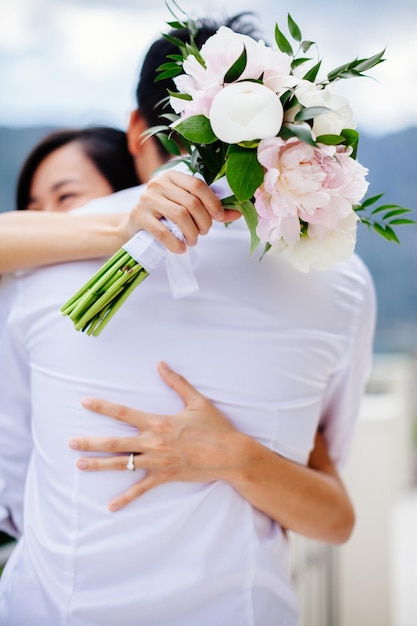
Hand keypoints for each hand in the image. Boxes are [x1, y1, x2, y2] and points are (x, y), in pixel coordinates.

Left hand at [69, 362, 242, 510]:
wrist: (230, 454)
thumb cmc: (215, 427)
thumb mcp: (197, 401)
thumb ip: (176, 382)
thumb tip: (161, 364)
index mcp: (158, 422)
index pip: (124, 413)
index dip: (103, 407)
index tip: (85, 403)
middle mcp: (153, 442)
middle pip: (115, 443)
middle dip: (90, 442)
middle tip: (70, 442)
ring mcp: (157, 461)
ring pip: (122, 465)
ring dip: (99, 465)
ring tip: (79, 465)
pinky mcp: (165, 476)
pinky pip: (141, 489)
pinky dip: (126, 498)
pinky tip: (110, 505)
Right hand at [122, 169, 240, 251]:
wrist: (134, 226)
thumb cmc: (164, 215)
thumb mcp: (185, 206)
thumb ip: (209, 208)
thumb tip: (238, 213)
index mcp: (172, 175)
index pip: (198, 185)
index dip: (213, 202)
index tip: (219, 217)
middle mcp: (158, 183)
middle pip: (191, 203)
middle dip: (204, 222)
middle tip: (204, 233)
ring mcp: (147, 199)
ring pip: (179, 216)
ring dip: (192, 233)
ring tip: (193, 241)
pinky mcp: (138, 216)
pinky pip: (162, 231)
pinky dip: (175, 243)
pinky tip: (181, 248)